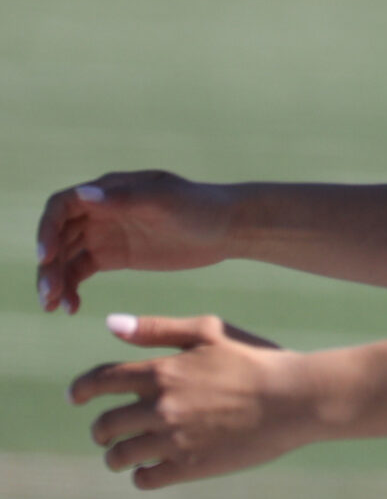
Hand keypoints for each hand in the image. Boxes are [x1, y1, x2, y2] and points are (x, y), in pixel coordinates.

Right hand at [37, 173, 234, 312]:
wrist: (227, 228)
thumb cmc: (200, 206)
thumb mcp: (165, 201)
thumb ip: (125, 199)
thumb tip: (83, 193)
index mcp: (110, 190)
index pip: (62, 206)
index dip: (47, 230)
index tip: (46, 257)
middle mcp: (101, 210)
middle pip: (58, 235)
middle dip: (49, 264)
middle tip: (49, 295)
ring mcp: (105, 234)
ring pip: (65, 257)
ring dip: (54, 280)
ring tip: (55, 307)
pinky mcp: (114, 256)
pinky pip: (80, 272)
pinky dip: (70, 289)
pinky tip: (72, 308)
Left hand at [69, 313, 310, 487]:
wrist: (296, 398)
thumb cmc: (257, 358)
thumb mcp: (212, 331)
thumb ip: (159, 329)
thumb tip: (110, 325)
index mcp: (162, 371)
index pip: (99, 382)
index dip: (82, 390)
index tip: (77, 397)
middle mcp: (159, 408)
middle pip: (104, 426)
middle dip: (103, 428)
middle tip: (112, 430)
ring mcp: (172, 440)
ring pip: (119, 457)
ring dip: (120, 455)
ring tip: (133, 451)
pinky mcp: (187, 468)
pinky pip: (144, 479)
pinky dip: (144, 474)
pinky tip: (157, 465)